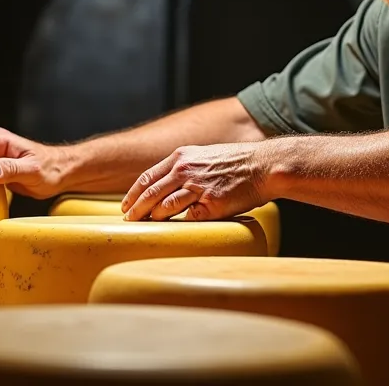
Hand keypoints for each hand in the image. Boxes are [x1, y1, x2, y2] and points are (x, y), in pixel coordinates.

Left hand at [121, 142, 271, 221]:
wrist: (262, 166)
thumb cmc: (235, 163)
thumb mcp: (203, 155)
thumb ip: (183, 167)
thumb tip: (164, 185)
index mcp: (181, 157)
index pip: (147, 177)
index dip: (132, 194)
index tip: (125, 206)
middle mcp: (185, 170)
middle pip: (150, 194)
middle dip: (136, 210)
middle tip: (128, 222)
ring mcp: (197, 187)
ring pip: (164, 207)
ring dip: (153, 219)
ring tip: (147, 228)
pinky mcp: (211, 204)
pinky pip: (189, 219)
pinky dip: (180, 225)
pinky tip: (175, 232)